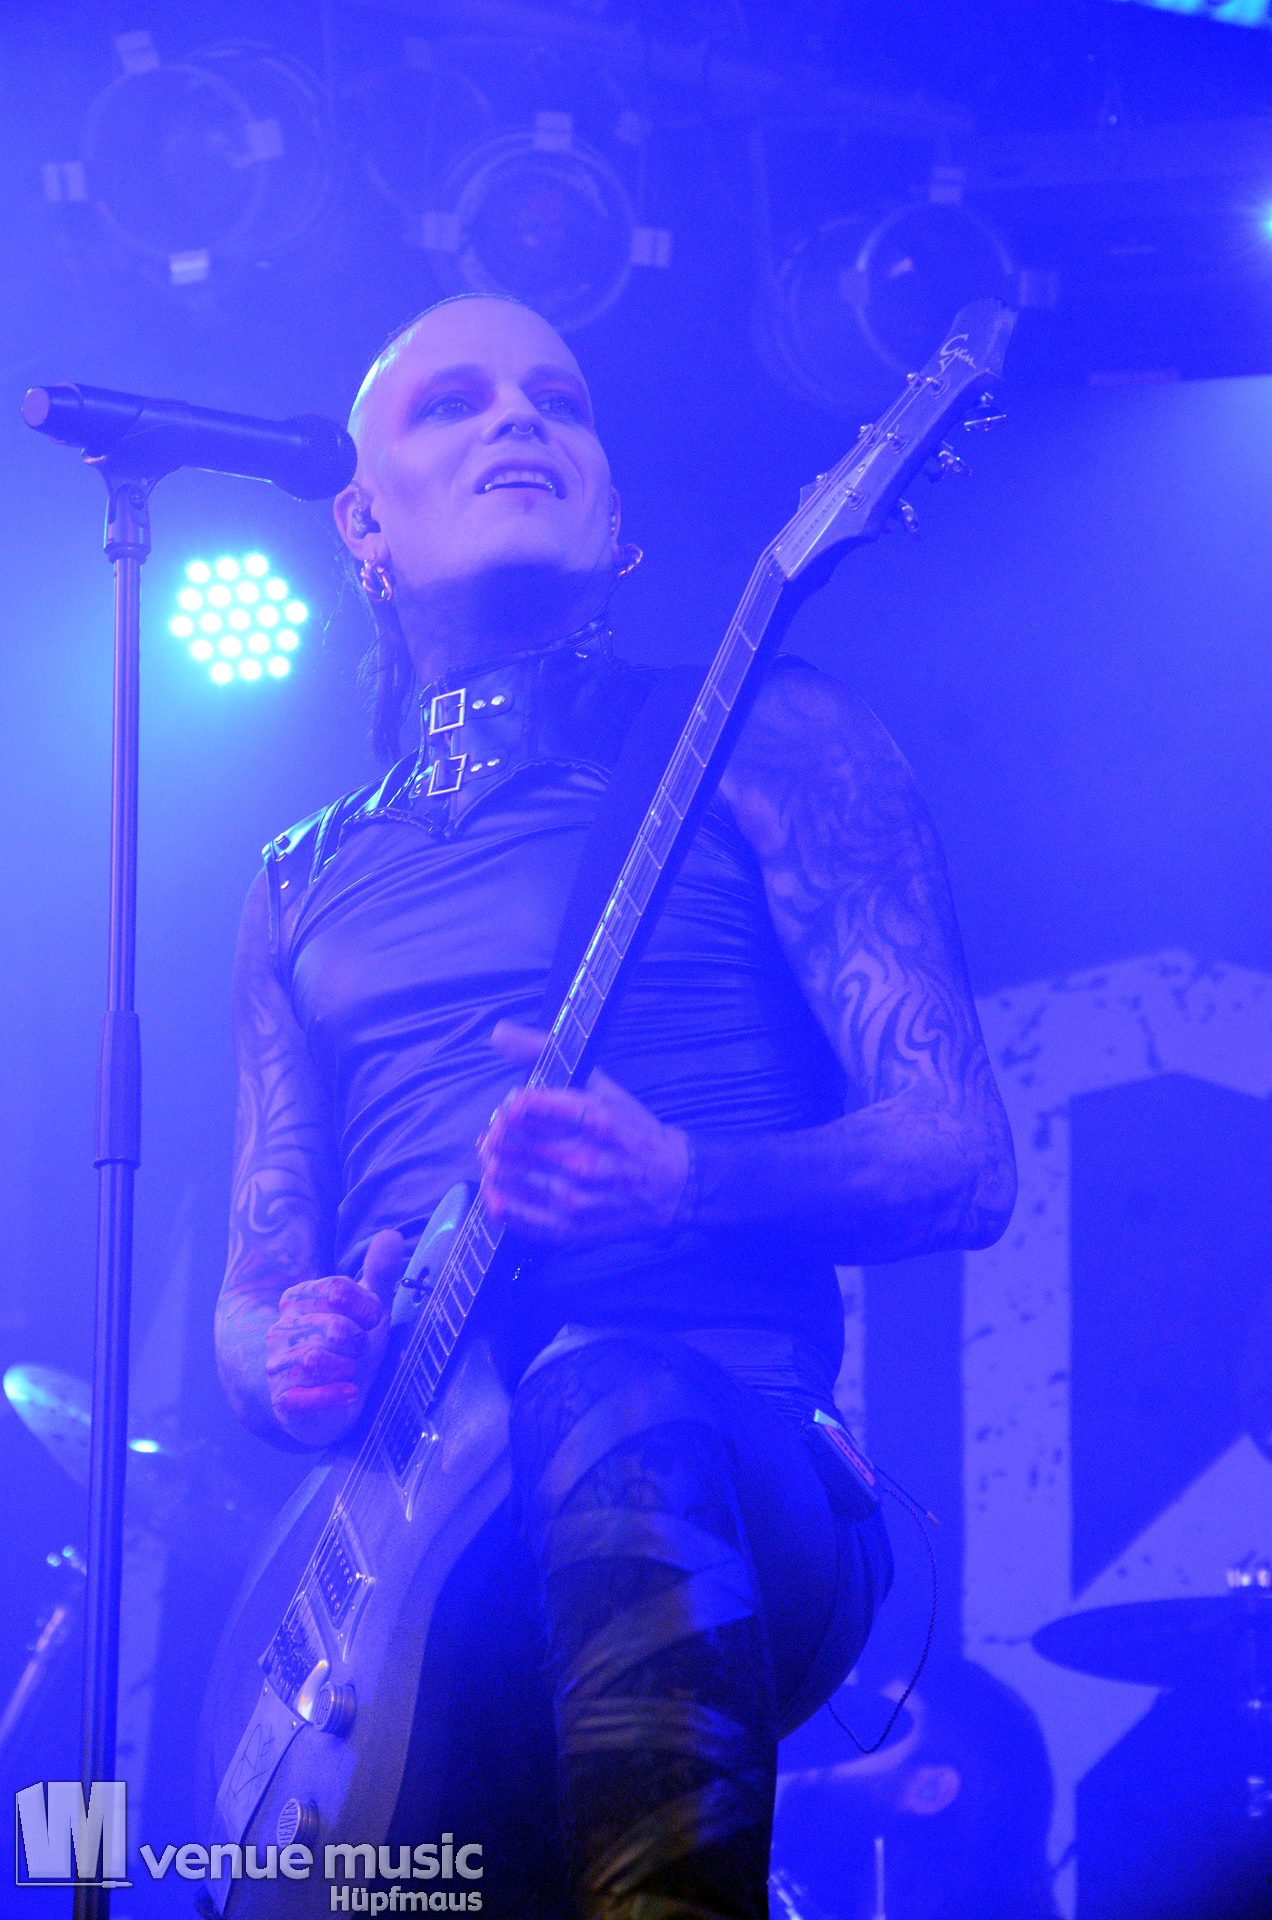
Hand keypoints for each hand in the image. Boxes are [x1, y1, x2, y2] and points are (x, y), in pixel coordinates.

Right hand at [264, 1229, 407, 1446]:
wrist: (334, 1401)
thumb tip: (391, 1234)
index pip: (337, 1290)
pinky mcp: (282, 1399)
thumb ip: (378, 1273)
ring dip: (347, 1367)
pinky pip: (303, 1396)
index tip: (372, 1321)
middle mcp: (281, 1329)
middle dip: (358, 1340)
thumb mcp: (368, 1310)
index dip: (366, 1307)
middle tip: (360, 1350)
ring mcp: (278, 1364)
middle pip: (332, 1326)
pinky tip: (350, 1392)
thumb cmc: (350, 1348)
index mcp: (298, 1299)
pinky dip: (333, 1395)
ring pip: (314, 1358)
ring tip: (352, 1371)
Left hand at [478, 1021, 689, 1246]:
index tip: (511, 1107)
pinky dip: (502, 1205)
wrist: (672, 1184)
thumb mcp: (599, 1084)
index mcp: (597, 1119)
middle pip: (519, 1144)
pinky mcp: (573, 1228)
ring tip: (491, 1155)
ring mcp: (579, 1197)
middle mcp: (587, 1159)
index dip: (512, 1107)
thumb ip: (546, 1056)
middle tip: (495, 1132)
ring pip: (516, 1179)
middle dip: (498, 1135)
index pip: (534, 1107)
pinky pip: (525, 1220)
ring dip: (494, 1165)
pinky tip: (493, 1191)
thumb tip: (498, 1033)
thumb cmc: (631, 1129)